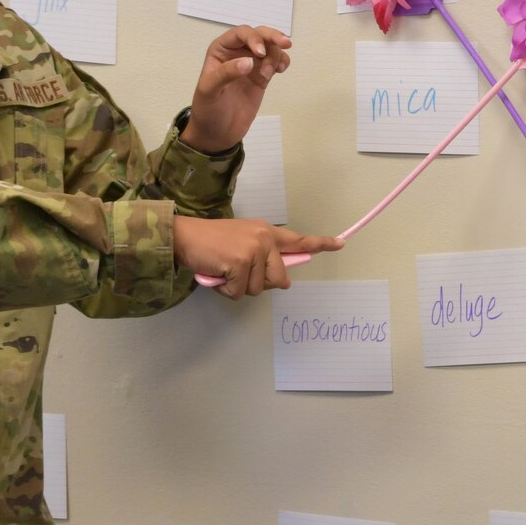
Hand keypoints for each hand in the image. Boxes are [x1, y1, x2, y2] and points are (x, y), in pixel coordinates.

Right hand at [174, 217, 341, 298]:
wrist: (184, 236)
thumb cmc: (211, 242)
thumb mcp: (242, 241)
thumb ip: (262, 256)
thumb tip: (282, 281)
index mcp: (266, 232)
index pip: (298, 239)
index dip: (320, 244)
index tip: (340, 244)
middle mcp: (264, 239)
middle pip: (278, 279)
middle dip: (258, 283)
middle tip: (236, 271)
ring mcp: (253, 250)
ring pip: (257, 289)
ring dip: (238, 287)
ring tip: (224, 270)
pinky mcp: (240, 263)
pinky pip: (240, 292)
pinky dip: (226, 290)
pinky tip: (218, 275)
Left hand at [182, 26, 291, 152]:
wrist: (217, 134)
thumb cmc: (208, 110)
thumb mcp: (209, 91)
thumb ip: (226, 74)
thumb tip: (250, 62)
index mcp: (220, 50)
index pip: (240, 34)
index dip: (253, 38)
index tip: (261, 53)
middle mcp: (236, 52)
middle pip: (259, 35)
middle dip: (272, 37)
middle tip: (287, 44)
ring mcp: (251, 64)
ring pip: (270, 48)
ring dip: (275, 56)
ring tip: (269, 75)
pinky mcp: (262, 77)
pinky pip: (276, 62)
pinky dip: (282, 62)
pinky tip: (281, 70)